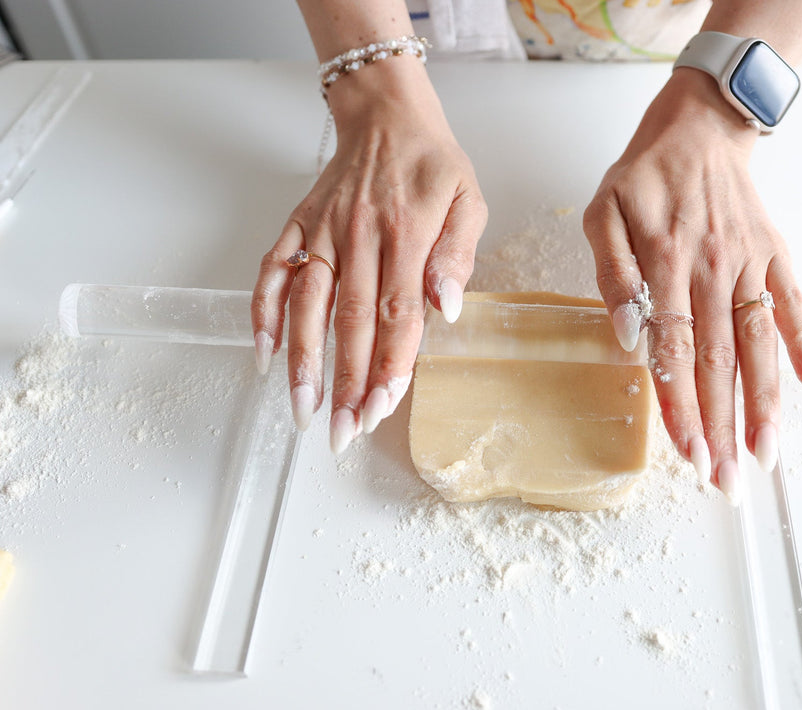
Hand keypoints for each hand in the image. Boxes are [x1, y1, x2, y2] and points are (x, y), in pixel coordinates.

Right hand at [251, 61, 486, 452]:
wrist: (386, 115)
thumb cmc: (433, 164)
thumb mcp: (468, 200)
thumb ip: (457, 255)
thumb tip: (447, 308)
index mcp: (406, 235)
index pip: (397, 314)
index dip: (388, 365)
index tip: (381, 408)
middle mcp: (359, 237)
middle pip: (350, 321)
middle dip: (345, 382)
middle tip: (342, 433)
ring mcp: (323, 233)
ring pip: (307, 305)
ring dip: (302, 361)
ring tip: (302, 410)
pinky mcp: (299, 226)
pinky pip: (273, 272)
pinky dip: (263, 312)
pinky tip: (262, 354)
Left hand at [583, 69, 801, 494]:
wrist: (699, 129)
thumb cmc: (645, 178)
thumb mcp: (604, 212)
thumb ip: (611, 272)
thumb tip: (628, 331)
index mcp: (666, 264)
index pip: (674, 350)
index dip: (682, 406)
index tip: (687, 453)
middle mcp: (713, 270)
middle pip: (719, 362)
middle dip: (722, 426)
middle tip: (724, 481)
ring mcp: (749, 264)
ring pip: (758, 345)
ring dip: (763, 403)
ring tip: (765, 454)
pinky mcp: (775, 255)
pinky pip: (793, 304)